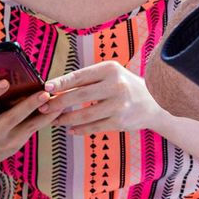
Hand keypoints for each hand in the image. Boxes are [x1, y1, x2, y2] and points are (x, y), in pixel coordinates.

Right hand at [0, 82, 51, 169]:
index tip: (5, 82)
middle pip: (11, 117)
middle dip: (29, 105)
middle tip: (44, 93)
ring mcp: (5, 141)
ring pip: (29, 126)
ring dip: (46, 113)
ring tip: (59, 100)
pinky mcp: (17, 145)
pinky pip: (34, 129)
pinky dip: (47, 118)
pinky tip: (58, 108)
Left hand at [41, 61, 161, 132]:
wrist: (155, 103)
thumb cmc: (126, 86)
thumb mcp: (112, 75)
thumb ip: (88, 79)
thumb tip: (56, 86)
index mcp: (111, 70)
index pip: (80, 76)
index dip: (61, 82)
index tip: (45, 87)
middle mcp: (116, 86)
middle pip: (79, 96)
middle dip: (57, 103)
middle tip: (43, 107)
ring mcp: (118, 105)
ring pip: (84, 114)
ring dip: (65, 118)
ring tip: (54, 120)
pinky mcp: (120, 122)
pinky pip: (93, 127)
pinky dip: (79, 129)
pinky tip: (70, 129)